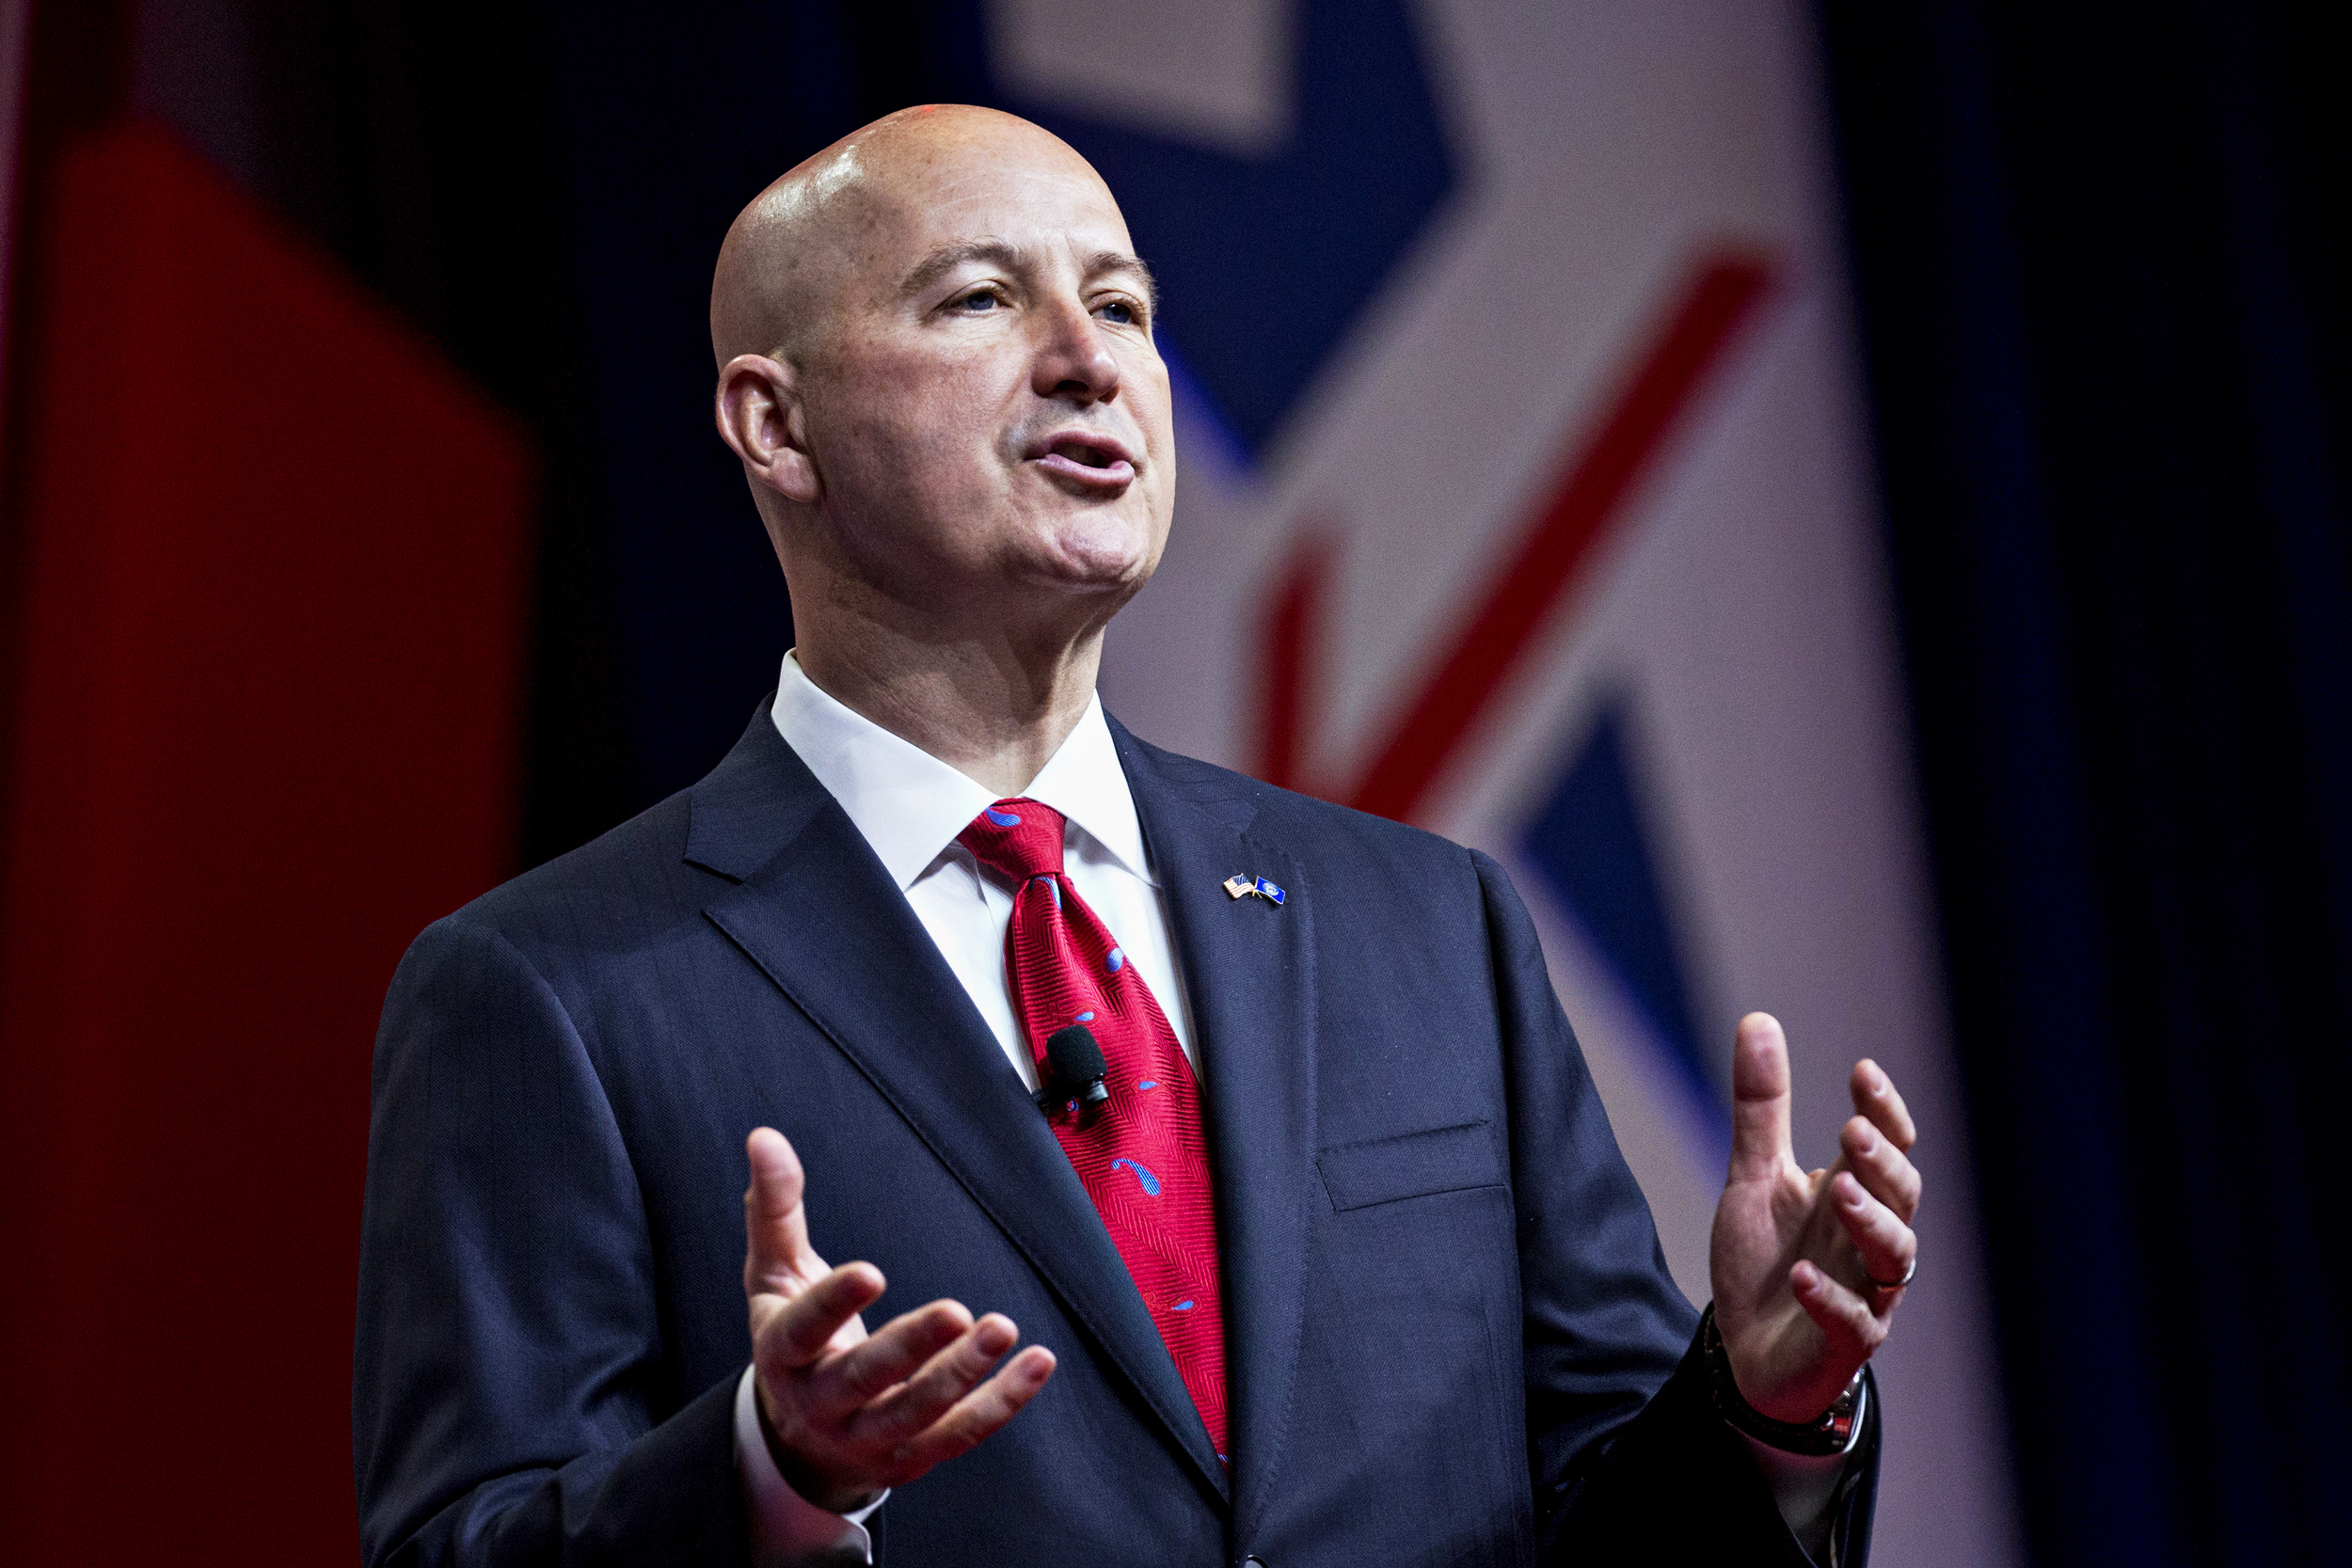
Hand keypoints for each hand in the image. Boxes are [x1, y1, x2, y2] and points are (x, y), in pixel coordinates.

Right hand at [743, 1127, 1055, 1511]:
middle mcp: (821, 1402)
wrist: (797, 1440)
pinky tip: (1036, 1363)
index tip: (870, 1271)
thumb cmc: (792, 1335)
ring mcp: (866, 1437)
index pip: (803, 1330)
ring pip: (917, 1413)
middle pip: (866, 1379)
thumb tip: (764, 1136)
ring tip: (1002, 1327)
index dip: (834, 1304)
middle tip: (956, 1311)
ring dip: (964, 1374)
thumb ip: (775, 1208)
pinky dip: (1002, 1402)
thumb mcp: (774, 1273)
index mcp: (783, 1352)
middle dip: (912, 1347)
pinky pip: (961, 1434)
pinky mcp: (911, 1458)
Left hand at [1708, 1013, 1919, 1423]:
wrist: (1746, 1352)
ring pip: (1894, 1257)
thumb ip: (1761, 1108)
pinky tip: (1804, 1275)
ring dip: (1871, 1222)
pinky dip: (1831, 1297)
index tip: (1862, 1072)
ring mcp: (1865, 1293)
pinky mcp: (1844, 1343)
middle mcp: (1870, 1241)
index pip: (1888, 1146)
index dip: (1884, 1110)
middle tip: (1852, 1130)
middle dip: (1883, 1162)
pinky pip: (1853, 1323)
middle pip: (1902, 1196)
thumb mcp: (1755, 1177)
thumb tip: (1758, 1019)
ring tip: (1839, 1190)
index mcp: (1855, 1194)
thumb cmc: (1766, 1261)